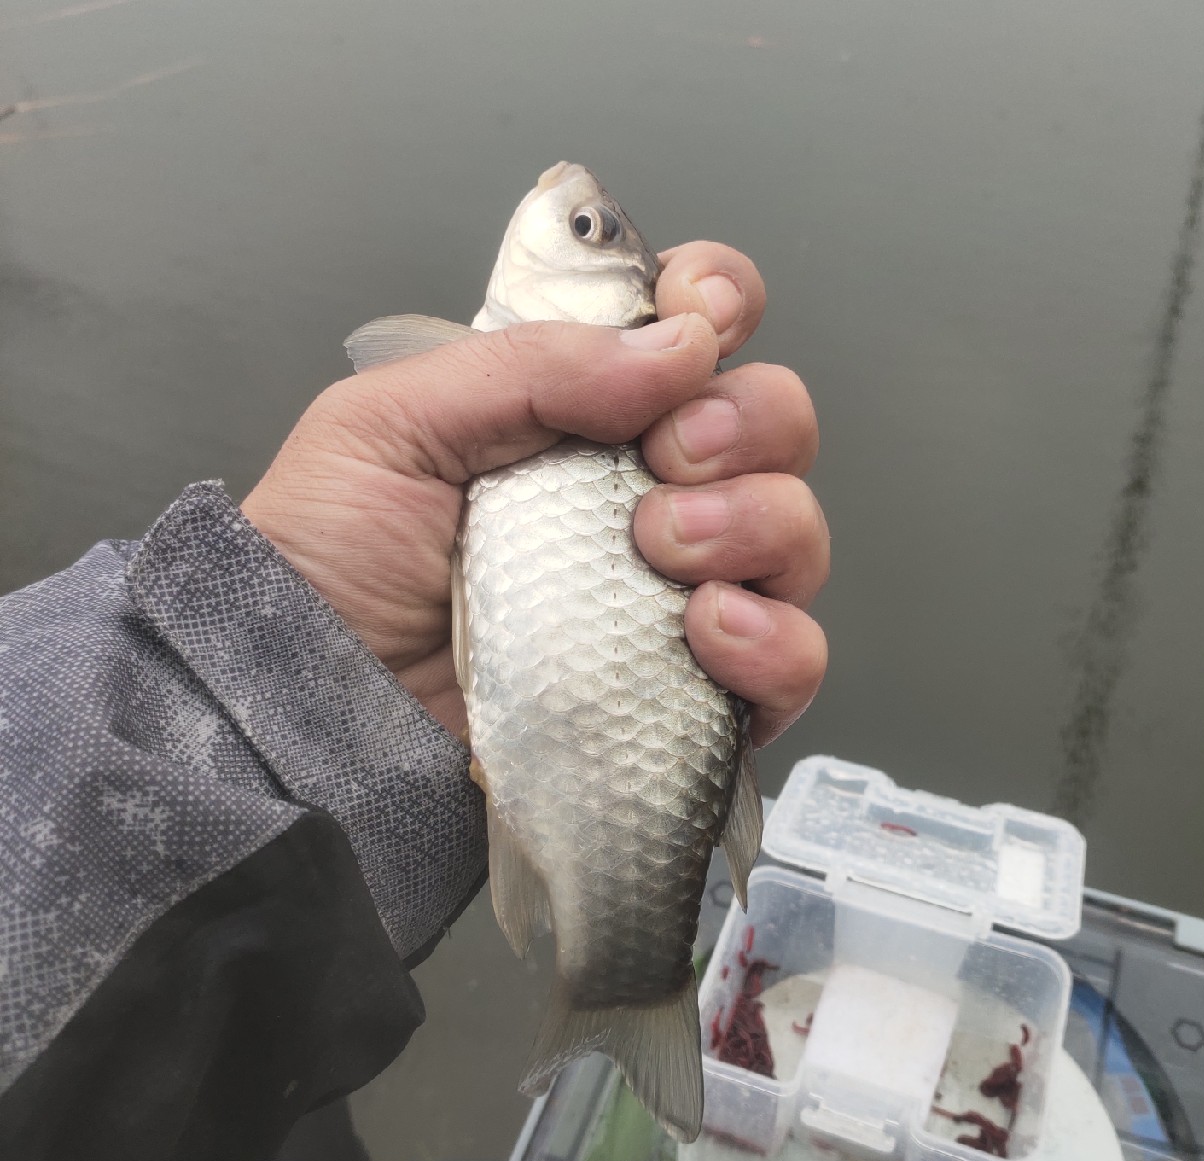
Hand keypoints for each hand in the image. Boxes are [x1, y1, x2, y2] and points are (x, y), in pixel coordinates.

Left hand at [241, 242, 827, 744]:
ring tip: (661, 551)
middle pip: (775, 425)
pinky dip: (773, 642)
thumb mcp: (393, 426)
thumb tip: (680, 342)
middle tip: (664, 461)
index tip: (699, 317)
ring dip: (755, 525)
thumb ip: (529, 367)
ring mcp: (676, 598)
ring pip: (796, 536)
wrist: (311, 716)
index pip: (696, 330)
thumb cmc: (330, 566)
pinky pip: (792, 663)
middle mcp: (645, 496)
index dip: (721, 303)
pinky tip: (704, 630)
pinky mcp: (690, 695)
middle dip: (744, 423)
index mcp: (581, 415)